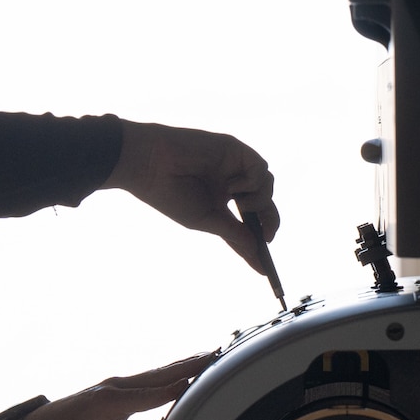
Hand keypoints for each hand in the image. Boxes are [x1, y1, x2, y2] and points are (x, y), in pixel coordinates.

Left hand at [0, 353, 216, 419]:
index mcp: (110, 403)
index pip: (152, 394)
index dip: (179, 388)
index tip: (205, 379)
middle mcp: (116, 388)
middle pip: (160, 375)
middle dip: (191, 365)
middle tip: (220, 354)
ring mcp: (117, 385)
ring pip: (157, 373)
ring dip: (185, 365)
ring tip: (214, 356)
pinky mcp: (119, 389)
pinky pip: (151, 379)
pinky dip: (172, 373)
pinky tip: (188, 370)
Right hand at [110, 122, 277, 273]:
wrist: (149, 164)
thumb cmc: (169, 193)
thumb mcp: (203, 220)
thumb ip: (232, 232)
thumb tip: (256, 248)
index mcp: (219, 201)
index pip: (245, 225)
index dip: (256, 245)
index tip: (265, 269)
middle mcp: (229, 184)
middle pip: (263, 204)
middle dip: (270, 222)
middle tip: (267, 237)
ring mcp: (232, 166)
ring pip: (266, 185)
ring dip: (259, 200)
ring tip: (239, 203)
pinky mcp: (234, 149)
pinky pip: (260, 167)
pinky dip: (253, 181)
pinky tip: (232, 186)